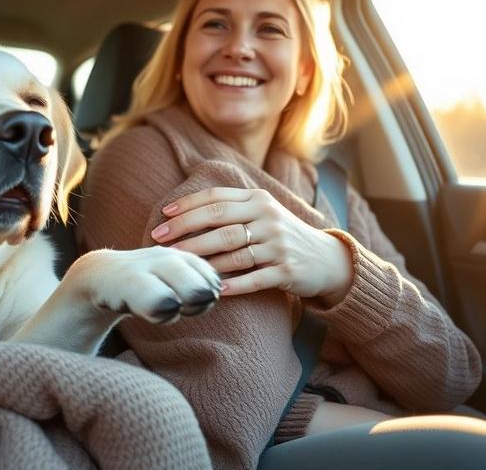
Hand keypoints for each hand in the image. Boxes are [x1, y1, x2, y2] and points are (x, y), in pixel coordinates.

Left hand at [150, 187, 352, 305]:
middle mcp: (269, 218)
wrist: (326, 259)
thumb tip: (182, 211)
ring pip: (234, 251)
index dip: (188, 205)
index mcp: (258, 200)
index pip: (217, 198)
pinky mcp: (287, 271)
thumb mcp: (261, 212)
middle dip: (186, 231)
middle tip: (160, 241)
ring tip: (179, 266)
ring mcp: (279, 245)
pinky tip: (215, 289)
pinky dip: (235, 284)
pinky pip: (255, 278)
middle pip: (220, 222)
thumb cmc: (281, 235)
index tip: (163, 215)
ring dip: (203, 260)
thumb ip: (231, 207)